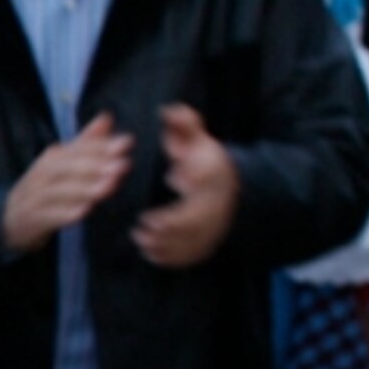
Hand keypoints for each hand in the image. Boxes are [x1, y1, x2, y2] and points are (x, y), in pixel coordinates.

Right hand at [2, 114, 132, 253]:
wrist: (11, 218)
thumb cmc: (47, 187)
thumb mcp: (64, 163)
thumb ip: (87, 143)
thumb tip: (106, 117)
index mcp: (53, 157)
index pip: (77, 148)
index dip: (101, 145)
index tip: (127, 143)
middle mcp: (41, 173)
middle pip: (67, 166)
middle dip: (96, 165)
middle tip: (122, 166)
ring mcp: (34, 196)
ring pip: (59, 191)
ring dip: (85, 189)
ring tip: (109, 188)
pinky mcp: (31, 219)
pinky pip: (47, 216)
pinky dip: (64, 214)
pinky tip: (84, 213)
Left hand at [133, 104, 239, 268]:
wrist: (229, 184)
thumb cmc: (202, 159)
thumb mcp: (195, 138)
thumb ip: (183, 124)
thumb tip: (168, 110)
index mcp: (214, 178)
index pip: (200, 193)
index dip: (179, 205)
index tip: (153, 210)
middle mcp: (218, 205)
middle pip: (195, 225)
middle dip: (167, 232)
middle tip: (140, 231)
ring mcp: (216, 226)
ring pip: (193, 244)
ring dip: (166, 247)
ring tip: (141, 241)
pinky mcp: (209, 242)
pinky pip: (192, 256)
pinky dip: (172, 258)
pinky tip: (151, 254)